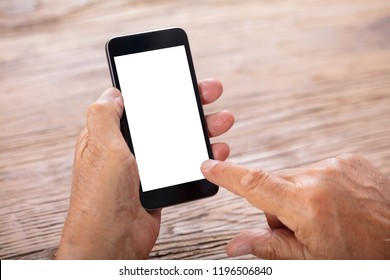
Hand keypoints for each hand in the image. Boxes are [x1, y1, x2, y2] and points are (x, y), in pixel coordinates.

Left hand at [56, 79, 233, 258]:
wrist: (112, 240)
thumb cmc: (101, 196)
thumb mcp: (100, 146)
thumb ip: (105, 115)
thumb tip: (114, 92)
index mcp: (113, 134)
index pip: (141, 103)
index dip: (162, 88)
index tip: (183, 77)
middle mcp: (131, 147)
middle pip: (166, 118)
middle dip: (191, 103)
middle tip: (212, 92)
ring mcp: (148, 166)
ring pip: (180, 140)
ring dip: (203, 128)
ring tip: (223, 121)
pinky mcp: (162, 183)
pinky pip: (186, 163)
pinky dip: (202, 156)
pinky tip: (216, 151)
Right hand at [201, 154, 389, 258]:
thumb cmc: (366, 257)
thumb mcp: (313, 262)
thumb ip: (269, 248)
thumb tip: (236, 246)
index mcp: (308, 205)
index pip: (254, 185)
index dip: (227, 175)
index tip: (208, 166)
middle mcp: (320, 177)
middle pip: (273, 184)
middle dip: (276, 206)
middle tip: (300, 229)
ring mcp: (336, 165)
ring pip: (294, 178)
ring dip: (297, 197)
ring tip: (323, 218)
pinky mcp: (348, 160)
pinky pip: (315, 170)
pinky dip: (315, 187)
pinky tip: (334, 205)